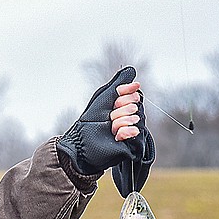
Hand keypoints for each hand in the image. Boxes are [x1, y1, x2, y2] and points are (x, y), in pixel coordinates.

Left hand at [57, 66, 154, 194]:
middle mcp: (130, 120)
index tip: (115, 101)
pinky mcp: (132, 147)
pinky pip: (138, 135)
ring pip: (138, 120)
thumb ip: (117, 84)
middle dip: (121, 110)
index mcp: (124, 108)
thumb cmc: (88, 122)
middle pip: (137, 107)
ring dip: (122, 121)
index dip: (126, 96)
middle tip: (110, 118)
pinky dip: (127, 131)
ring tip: (111, 128)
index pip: (136, 97)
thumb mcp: (103, 98)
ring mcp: (131, 134)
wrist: (80, 143)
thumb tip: (131, 71)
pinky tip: (117, 134)